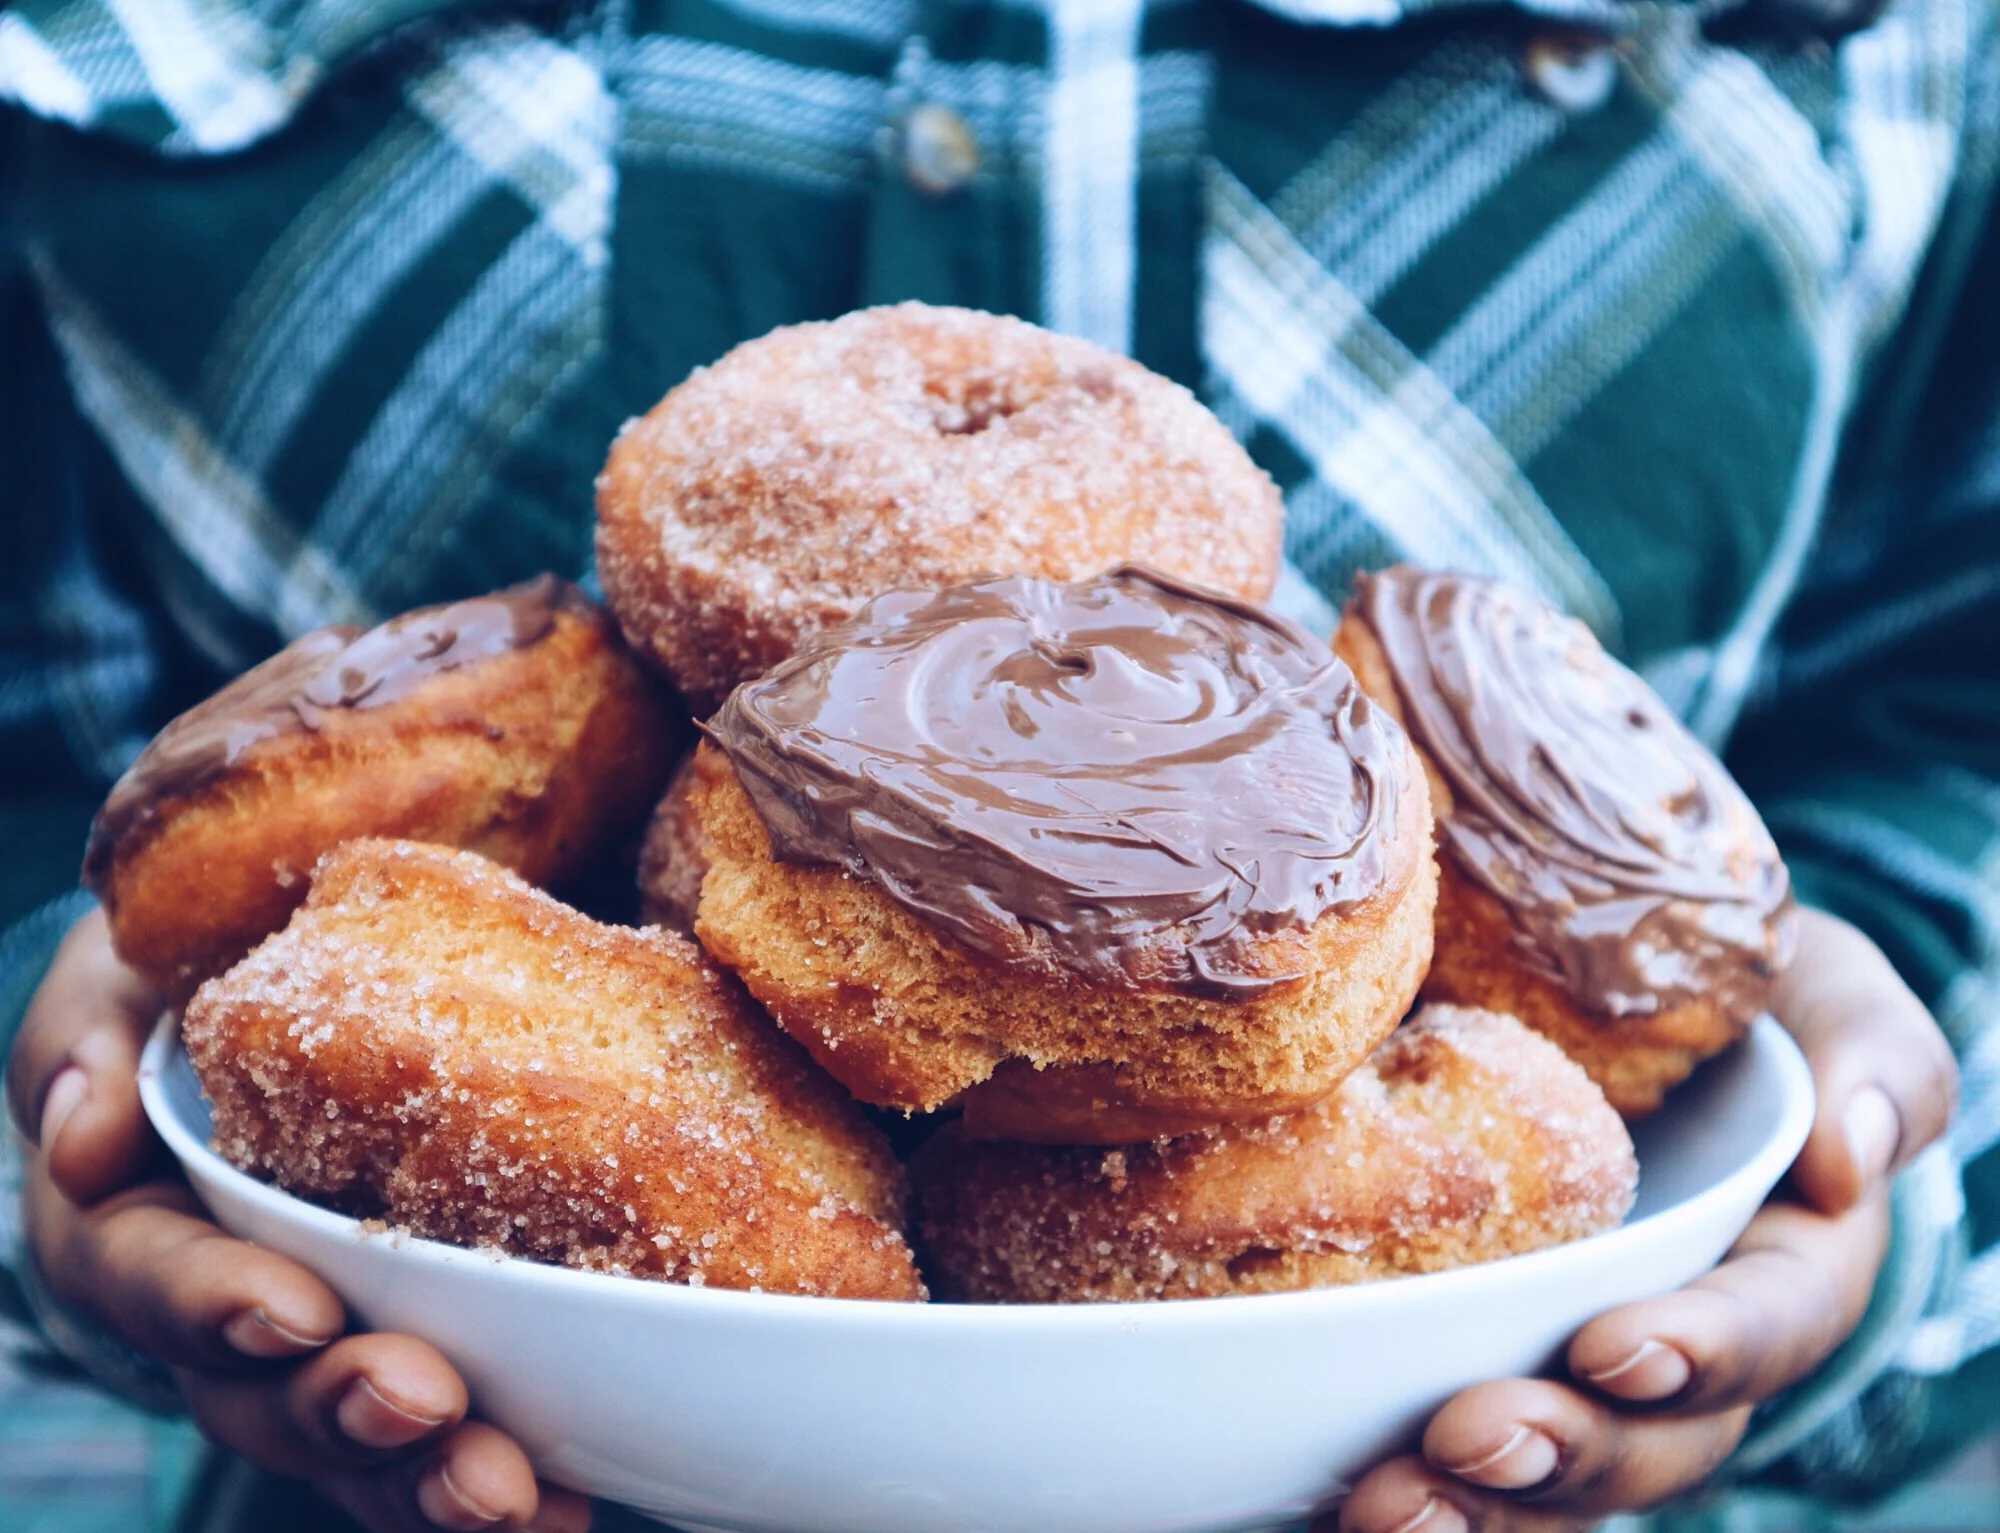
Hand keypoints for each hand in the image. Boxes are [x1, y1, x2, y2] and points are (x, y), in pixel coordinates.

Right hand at [9, 910, 590, 1532]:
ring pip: (356, 1445)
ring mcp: (328, 1344)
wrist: (313, 964)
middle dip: (338, 1413)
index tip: (293, 1312)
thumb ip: (92, 1035)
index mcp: (138, 1219)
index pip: (149, 1276)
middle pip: (258, 1395)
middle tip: (424, 1406)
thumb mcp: (132, 971)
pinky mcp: (431, 1345)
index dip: (212, 1304)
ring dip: (423, 1481)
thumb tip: (84, 1135)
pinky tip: (576, 1500)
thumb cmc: (203, 959)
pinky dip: (512, 1479)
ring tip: (507, 1496)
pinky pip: (450, 1436)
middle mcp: (227, 1308)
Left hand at [1329, 907, 1958, 1532]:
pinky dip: (1414, 1490)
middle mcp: (1689, 1341)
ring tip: (1388, 1506)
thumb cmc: (1731, 979)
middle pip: (1655, 1435)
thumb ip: (1870, 1055)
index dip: (1703, 1350)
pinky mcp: (1488, 1361)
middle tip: (1469, 1438)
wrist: (1600, 964)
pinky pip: (1464, 1463)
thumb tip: (1850, 1160)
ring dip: (1479, 1509)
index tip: (1612, 1347)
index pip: (1768, 1323)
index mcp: (1785, 1259)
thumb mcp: (1817, 987)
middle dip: (1569, 1452)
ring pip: (1557, 1478)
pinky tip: (1333, 1497)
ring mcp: (1585, 1369)